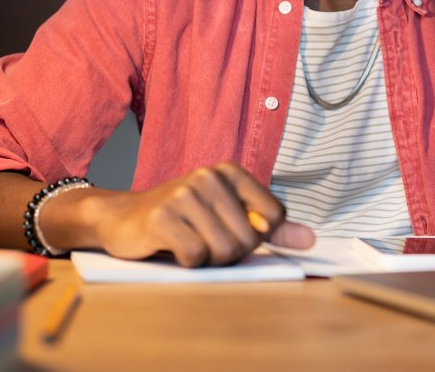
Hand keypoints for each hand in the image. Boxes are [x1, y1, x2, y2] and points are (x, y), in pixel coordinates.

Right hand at [90, 162, 314, 266]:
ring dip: (209, 260)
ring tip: (191, 243)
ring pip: (224, 250)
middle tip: (207, 241)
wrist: (124, 217)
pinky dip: (188, 263)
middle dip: (231, 252)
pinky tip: (174, 248)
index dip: (259, 236)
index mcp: (232, 171)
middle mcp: (210, 176)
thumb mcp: (228, 213)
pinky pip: (195, 257)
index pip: (275, 216)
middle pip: (249, 238)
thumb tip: (309, 240)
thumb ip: (271, 227)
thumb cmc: (184, 216)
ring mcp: (185, 193)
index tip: (234, 231)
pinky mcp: (163, 216)